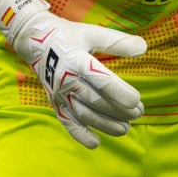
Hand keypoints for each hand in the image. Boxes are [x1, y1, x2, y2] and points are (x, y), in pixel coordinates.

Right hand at [0, 0, 145, 147]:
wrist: (33, 40)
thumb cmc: (68, 35)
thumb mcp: (92, 33)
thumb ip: (117, 42)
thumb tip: (144, 47)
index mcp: (77, 60)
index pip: (101, 80)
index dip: (119, 92)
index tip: (136, 100)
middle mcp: (67, 80)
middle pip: (96, 101)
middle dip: (119, 111)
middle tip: (138, 114)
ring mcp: (59, 93)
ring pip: (84, 114)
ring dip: (105, 124)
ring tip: (125, 129)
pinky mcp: (55, 101)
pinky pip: (66, 121)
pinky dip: (80, 134)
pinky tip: (96, 143)